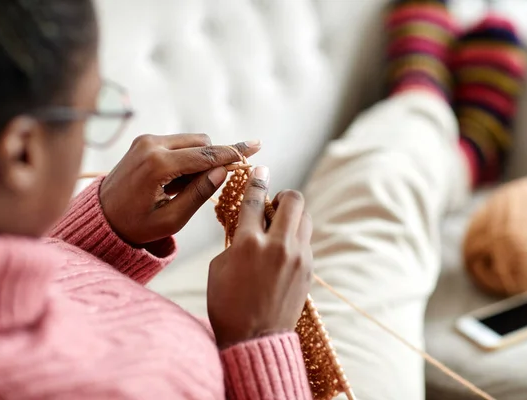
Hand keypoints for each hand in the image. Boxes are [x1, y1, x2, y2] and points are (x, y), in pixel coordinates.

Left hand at [99, 134, 260, 244]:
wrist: (102, 217)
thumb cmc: (136, 225)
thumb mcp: (171, 219)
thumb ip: (199, 194)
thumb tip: (223, 172)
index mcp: (157, 165)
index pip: (205, 155)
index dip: (232, 153)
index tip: (255, 147)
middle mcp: (151, 144)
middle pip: (202, 142)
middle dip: (213, 160)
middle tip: (209, 186)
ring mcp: (146, 140)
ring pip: (192, 140)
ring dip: (199, 159)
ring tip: (183, 188)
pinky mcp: (144, 141)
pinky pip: (178, 143)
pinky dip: (185, 158)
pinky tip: (175, 181)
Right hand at [207, 166, 313, 347]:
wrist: (254, 339)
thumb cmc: (227, 305)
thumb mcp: (218, 267)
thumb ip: (234, 240)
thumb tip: (247, 225)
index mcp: (248, 243)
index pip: (255, 200)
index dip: (257, 180)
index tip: (259, 169)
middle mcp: (277, 245)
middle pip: (293, 199)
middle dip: (283, 194)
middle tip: (273, 204)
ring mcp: (298, 257)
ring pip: (305, 217)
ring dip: (293, 214)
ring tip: (280, 225)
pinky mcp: (308, 268)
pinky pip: (306, 239)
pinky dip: (296, 236)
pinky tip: (283, 248)